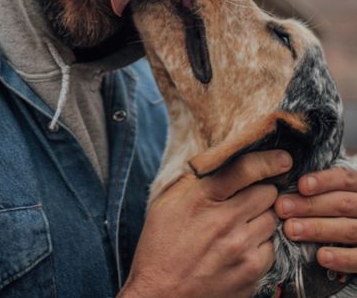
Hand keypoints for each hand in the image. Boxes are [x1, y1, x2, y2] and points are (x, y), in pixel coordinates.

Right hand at [119, 150, 292, 297]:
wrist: (160, 296)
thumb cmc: (160, 246)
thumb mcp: (166, 203)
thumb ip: (194, 180)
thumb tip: (218, 160)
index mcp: (202, 199)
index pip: (245, 169)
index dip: (269, 160)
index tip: (283, 159)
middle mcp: (225, 222)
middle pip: (268, 193)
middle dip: (263, 190)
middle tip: (252, 195)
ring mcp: (241, 250)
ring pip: (273, 219)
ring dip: (264, 216)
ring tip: (244, 222)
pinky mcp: (251, 274)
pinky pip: (273, 247)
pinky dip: (263, 243)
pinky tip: (244, 245)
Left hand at [275, 164, 356, 273]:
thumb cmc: (342, 212)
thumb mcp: (338, 194)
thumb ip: (321, 189)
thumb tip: (288, 187)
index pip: (345, 179)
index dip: (323, 181)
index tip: (301, 185)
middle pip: (342, 204)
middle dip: (310, 205)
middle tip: (282, 208)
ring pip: (348, 229)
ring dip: (317, 229)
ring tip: (291, 229)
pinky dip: (341, 258)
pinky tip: (321, 256)